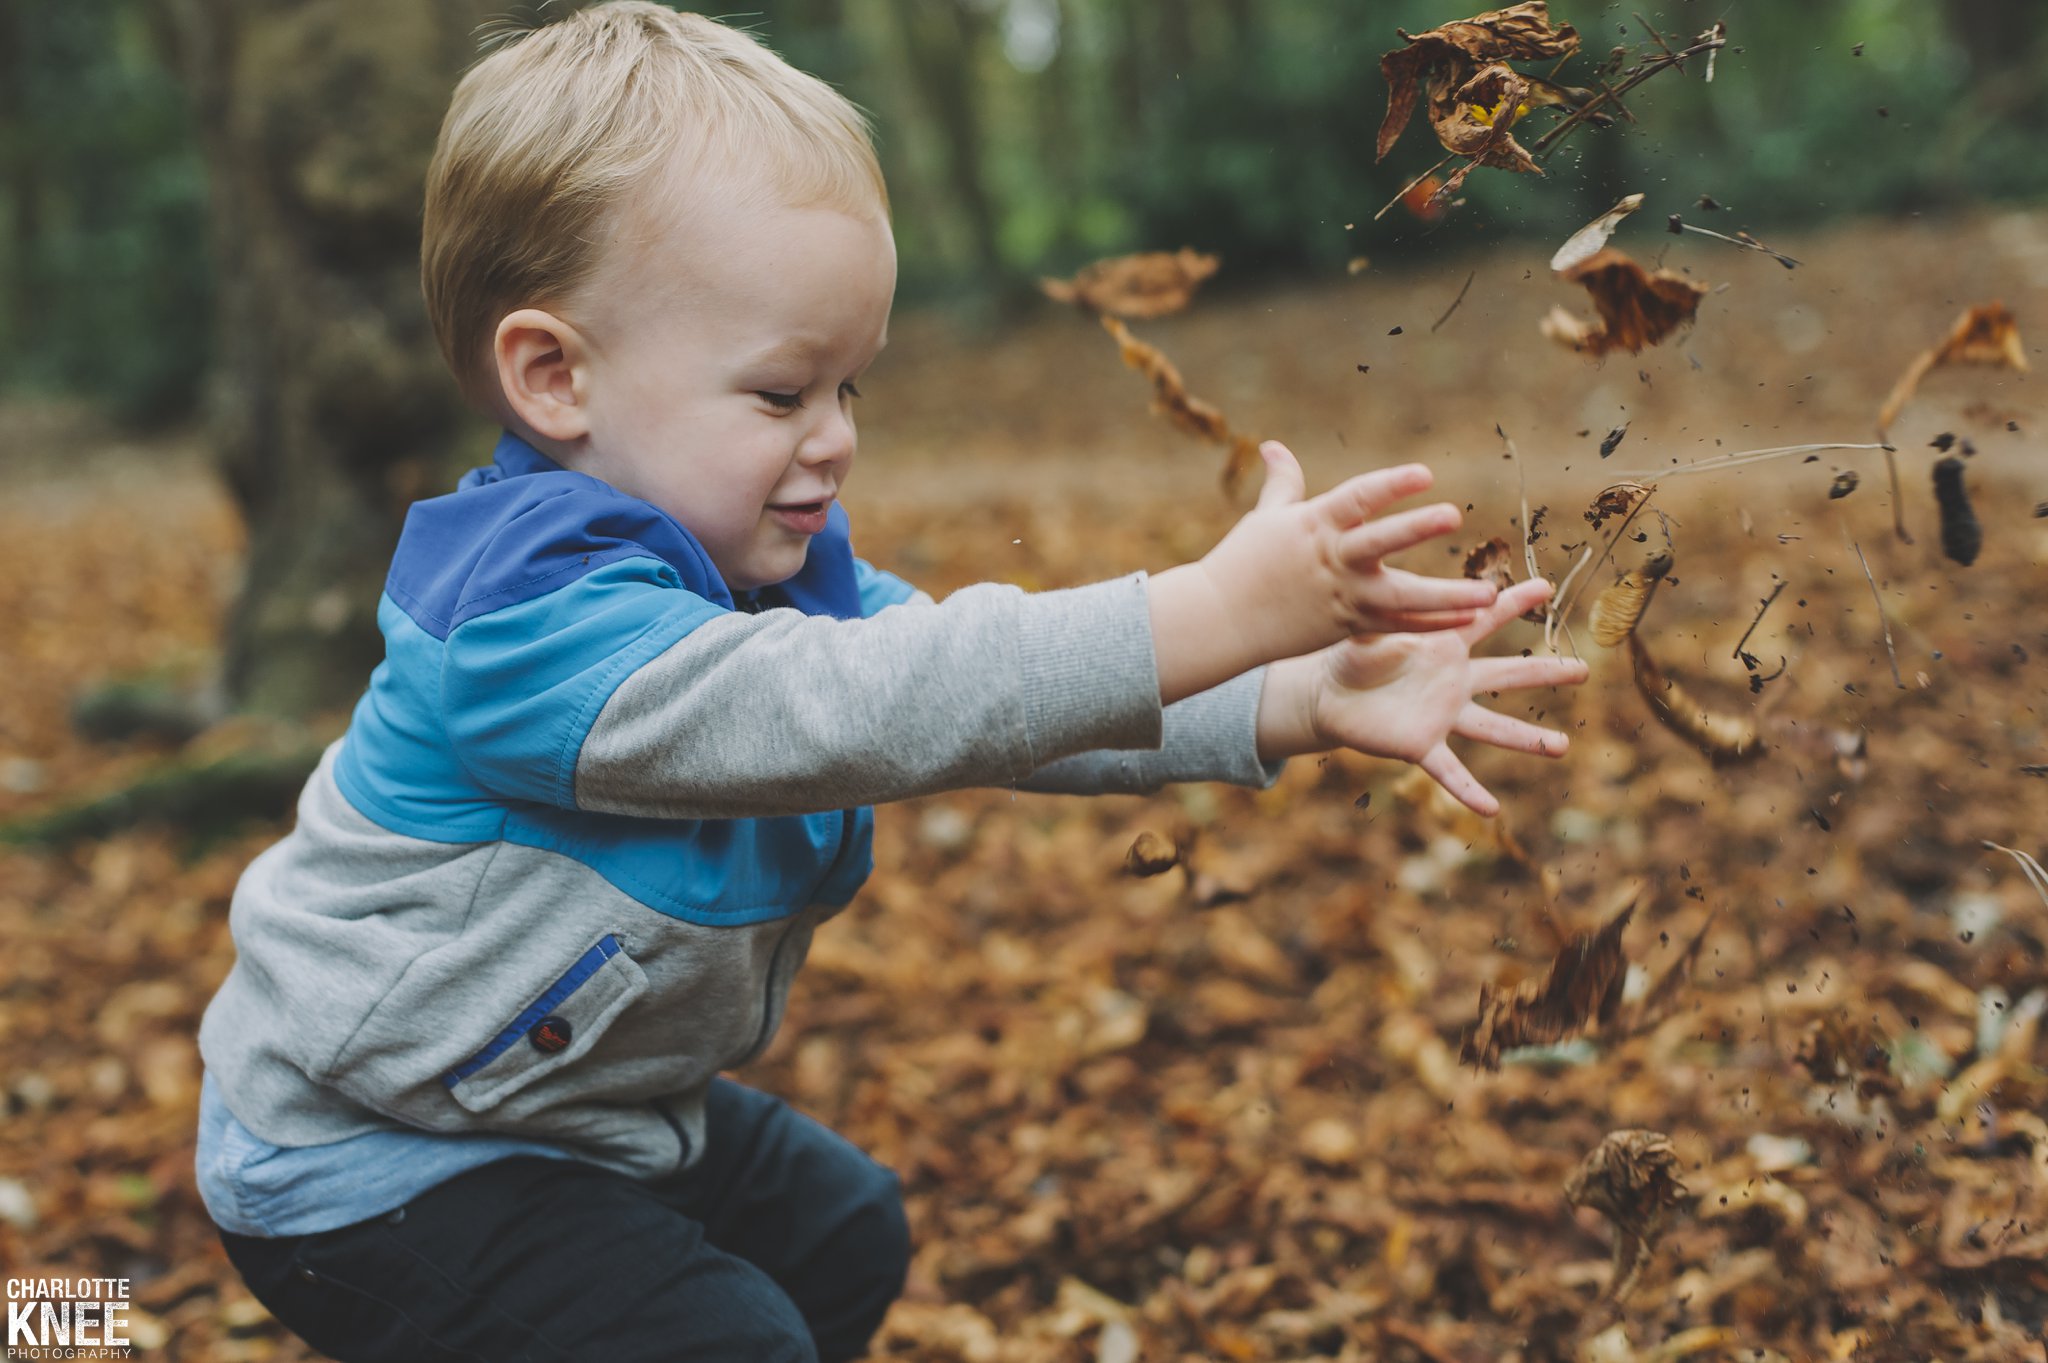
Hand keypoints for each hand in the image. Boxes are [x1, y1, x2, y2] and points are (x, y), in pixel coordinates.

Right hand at [1148, 441, 1496, 702]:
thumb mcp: (1265, 518)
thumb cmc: (1242, 563)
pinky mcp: (1348, 625)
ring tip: (1488, 593)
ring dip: (1446, 596)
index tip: (1424, 474)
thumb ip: (1282, 483)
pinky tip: (1469, 618)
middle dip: (1416, 528)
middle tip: (1453, 514)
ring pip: (1401, 597)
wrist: (1219, 621)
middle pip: (1380, 542)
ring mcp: (1343, 595)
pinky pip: (1397, 627)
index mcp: (1315, 524)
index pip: (1358, 498)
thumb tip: (1272, 446)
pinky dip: (1431, 623)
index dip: (1391, 485)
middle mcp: (1334, 559)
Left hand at [1261, 577, 1588, 815]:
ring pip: (1492, 728)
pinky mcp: (1421, 745)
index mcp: (1444, 646)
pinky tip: (1492, 809)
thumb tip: (1409, 596)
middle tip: (1584, 669)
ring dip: (1527, 739)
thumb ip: (1393, 617)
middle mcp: (1454, 683)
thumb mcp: (1371, 631)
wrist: (1329, 696)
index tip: (1545, 586)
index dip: (1513, 603)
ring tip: (1562, 747)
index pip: (1485, 620)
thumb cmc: (1352, 656)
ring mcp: (1442, 716)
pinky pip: (1449, 771)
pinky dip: (1469, 791)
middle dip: (1546, 672)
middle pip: (1508, 676)